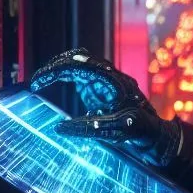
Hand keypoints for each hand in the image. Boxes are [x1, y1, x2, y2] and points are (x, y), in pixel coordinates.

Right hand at [29, 48, 179, 161]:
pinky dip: (65, 74)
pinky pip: (82, 73)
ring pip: (80, 62)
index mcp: (113, 82)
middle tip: (37, 81)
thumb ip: (91, 128)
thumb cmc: (141, 131)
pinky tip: (54, 81)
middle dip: (55, 66)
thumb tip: (60, 128)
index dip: (56, 71)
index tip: (38, 83)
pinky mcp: (101, 89)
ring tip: (42, 79)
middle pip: (79, 58)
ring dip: (60, 67)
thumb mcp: (117, 131)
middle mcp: (109, 76)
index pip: (80, 66)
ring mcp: (105, 81)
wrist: (155, 134)